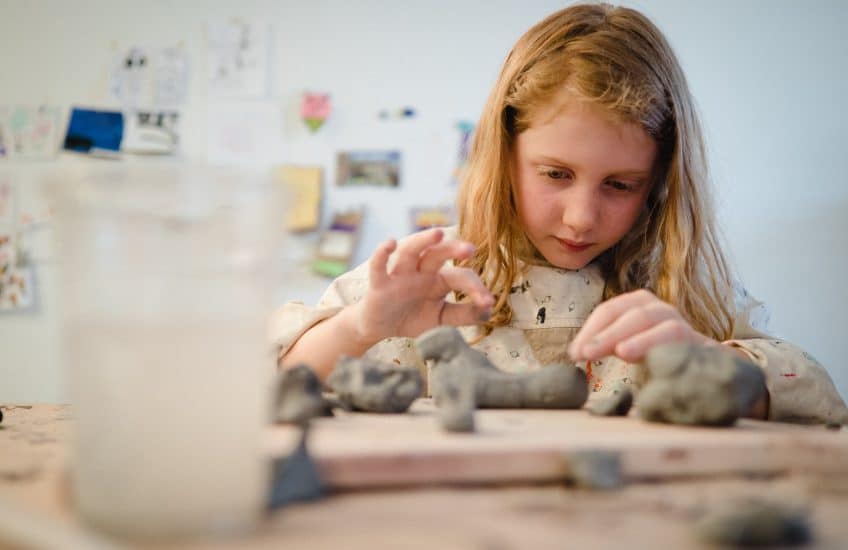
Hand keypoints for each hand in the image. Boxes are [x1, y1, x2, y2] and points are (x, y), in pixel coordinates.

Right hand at [350, 228, 493, 344]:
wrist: (381, 328)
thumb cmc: (413, 317)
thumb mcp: (441, 318)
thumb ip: (464, 314)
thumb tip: (489, 311)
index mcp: (439, 280)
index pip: (460, 276)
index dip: (475, 288)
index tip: (488, 302)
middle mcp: (421, 272)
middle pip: (437, 254)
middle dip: (453, 249)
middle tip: (470, 249)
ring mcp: (400, 275)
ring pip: (410, 251)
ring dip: (422, 241)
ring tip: (438, 234)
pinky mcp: (380, 284)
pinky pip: (379, 266)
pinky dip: (382, 253)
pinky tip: (390, 243)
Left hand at [568, 289, 713, 361]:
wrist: (702, 368)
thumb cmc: (656, 354)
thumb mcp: (627, 345)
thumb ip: (605, 344)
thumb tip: (575, 351)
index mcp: (638, 305)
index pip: (609, 310)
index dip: (590, 330)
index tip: (574, 352)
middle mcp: (658, 308)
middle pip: (628, 314)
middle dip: (604, 333)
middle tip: (584, 353)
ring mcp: (678, 321)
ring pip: (651, 320)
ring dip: (630, 336)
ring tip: (618, 352)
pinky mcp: (696, 339)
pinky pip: (675, 335)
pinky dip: (655, 342)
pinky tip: (640, 356)